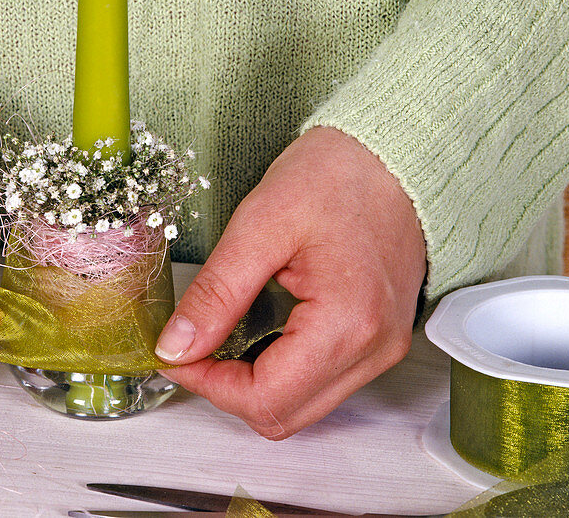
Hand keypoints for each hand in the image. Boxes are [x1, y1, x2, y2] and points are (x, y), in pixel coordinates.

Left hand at [156, 126, 425, 438]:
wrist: (391, 152)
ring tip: (225, 331)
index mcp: (348, 322)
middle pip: (285, 415)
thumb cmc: (338, 174)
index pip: (265, 398)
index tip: (176, 352)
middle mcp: (375, 348)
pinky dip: (283, 369)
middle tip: (193, 344)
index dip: (208, 383)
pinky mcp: (380, 339)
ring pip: (304, 406)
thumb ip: (216, 293)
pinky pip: (322, 381)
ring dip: (255, 382)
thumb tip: (177, 345)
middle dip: (227, 389)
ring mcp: (383, 348)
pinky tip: (260, 329)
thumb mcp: (259, 225)